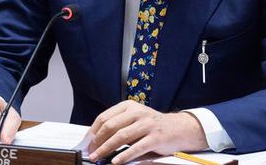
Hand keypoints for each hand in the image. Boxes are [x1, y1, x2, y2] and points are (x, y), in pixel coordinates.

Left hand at [87, 100, 207, 163]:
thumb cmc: (152, 126)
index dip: (93, 132)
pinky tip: (116, 161)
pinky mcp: (156, 137)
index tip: (86, 143)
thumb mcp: (134, 120)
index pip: (105, 117)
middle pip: (110, 126)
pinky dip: (124, 155)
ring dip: (106, 148)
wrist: (178, 128)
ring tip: (98, 157)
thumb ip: (118, 127)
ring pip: (121, 136)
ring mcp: (147, 124)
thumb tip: (96, 142)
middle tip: (91, 152)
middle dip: (97, 141)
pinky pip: (136, 147)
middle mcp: (138, 112)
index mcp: (129, 106)